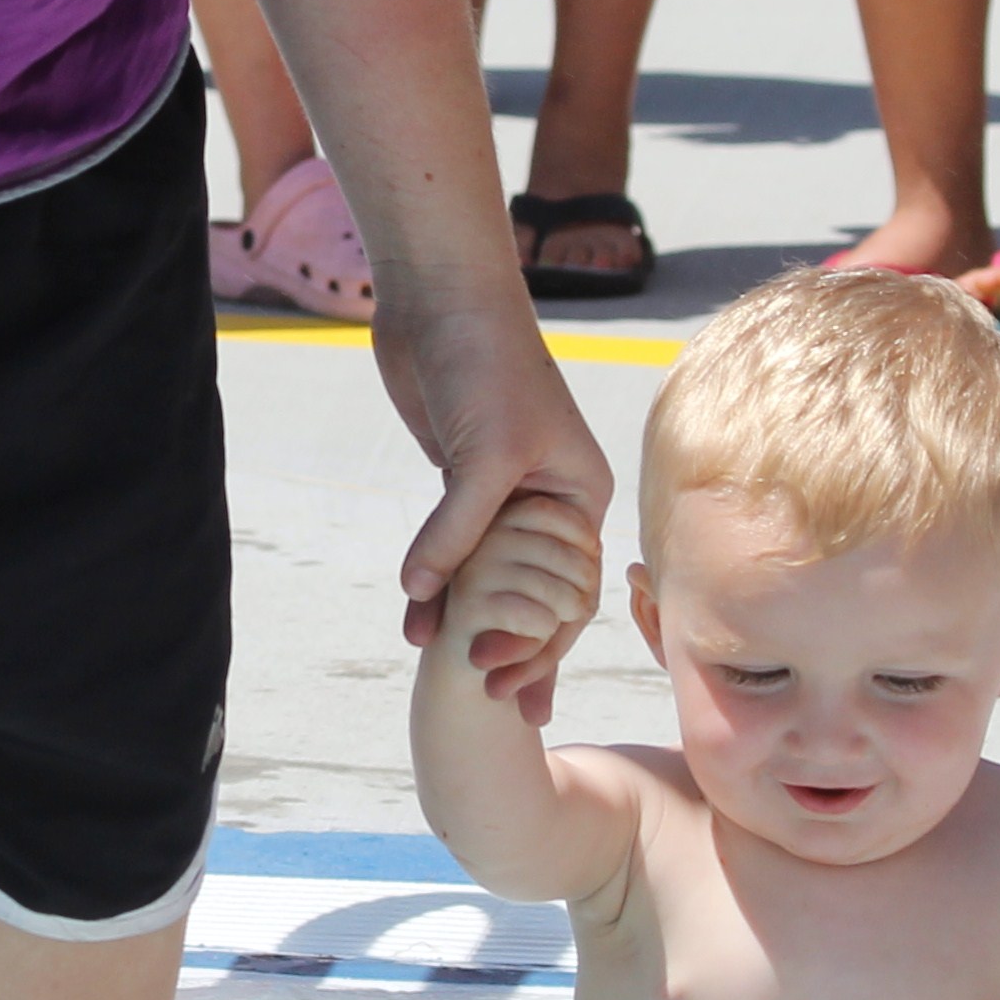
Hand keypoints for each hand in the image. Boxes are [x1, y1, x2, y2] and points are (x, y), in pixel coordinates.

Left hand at [380, 302, 613, 721]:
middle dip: (519, 647)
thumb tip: (423, 597)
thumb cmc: (485, 363)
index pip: (570, 589)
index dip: (543, 643)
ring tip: (451, 674)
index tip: (513, 688)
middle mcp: (551, 498)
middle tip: (497, 703)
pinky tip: (420, 620)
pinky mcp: (460, 478)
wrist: (440, 296)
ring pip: (491, 573)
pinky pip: (454, 547)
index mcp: (580, 493)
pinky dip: (438, 582)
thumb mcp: (485, 454)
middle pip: (537, 592)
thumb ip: (459, 530)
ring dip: (470, 619)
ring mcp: (505, 490)